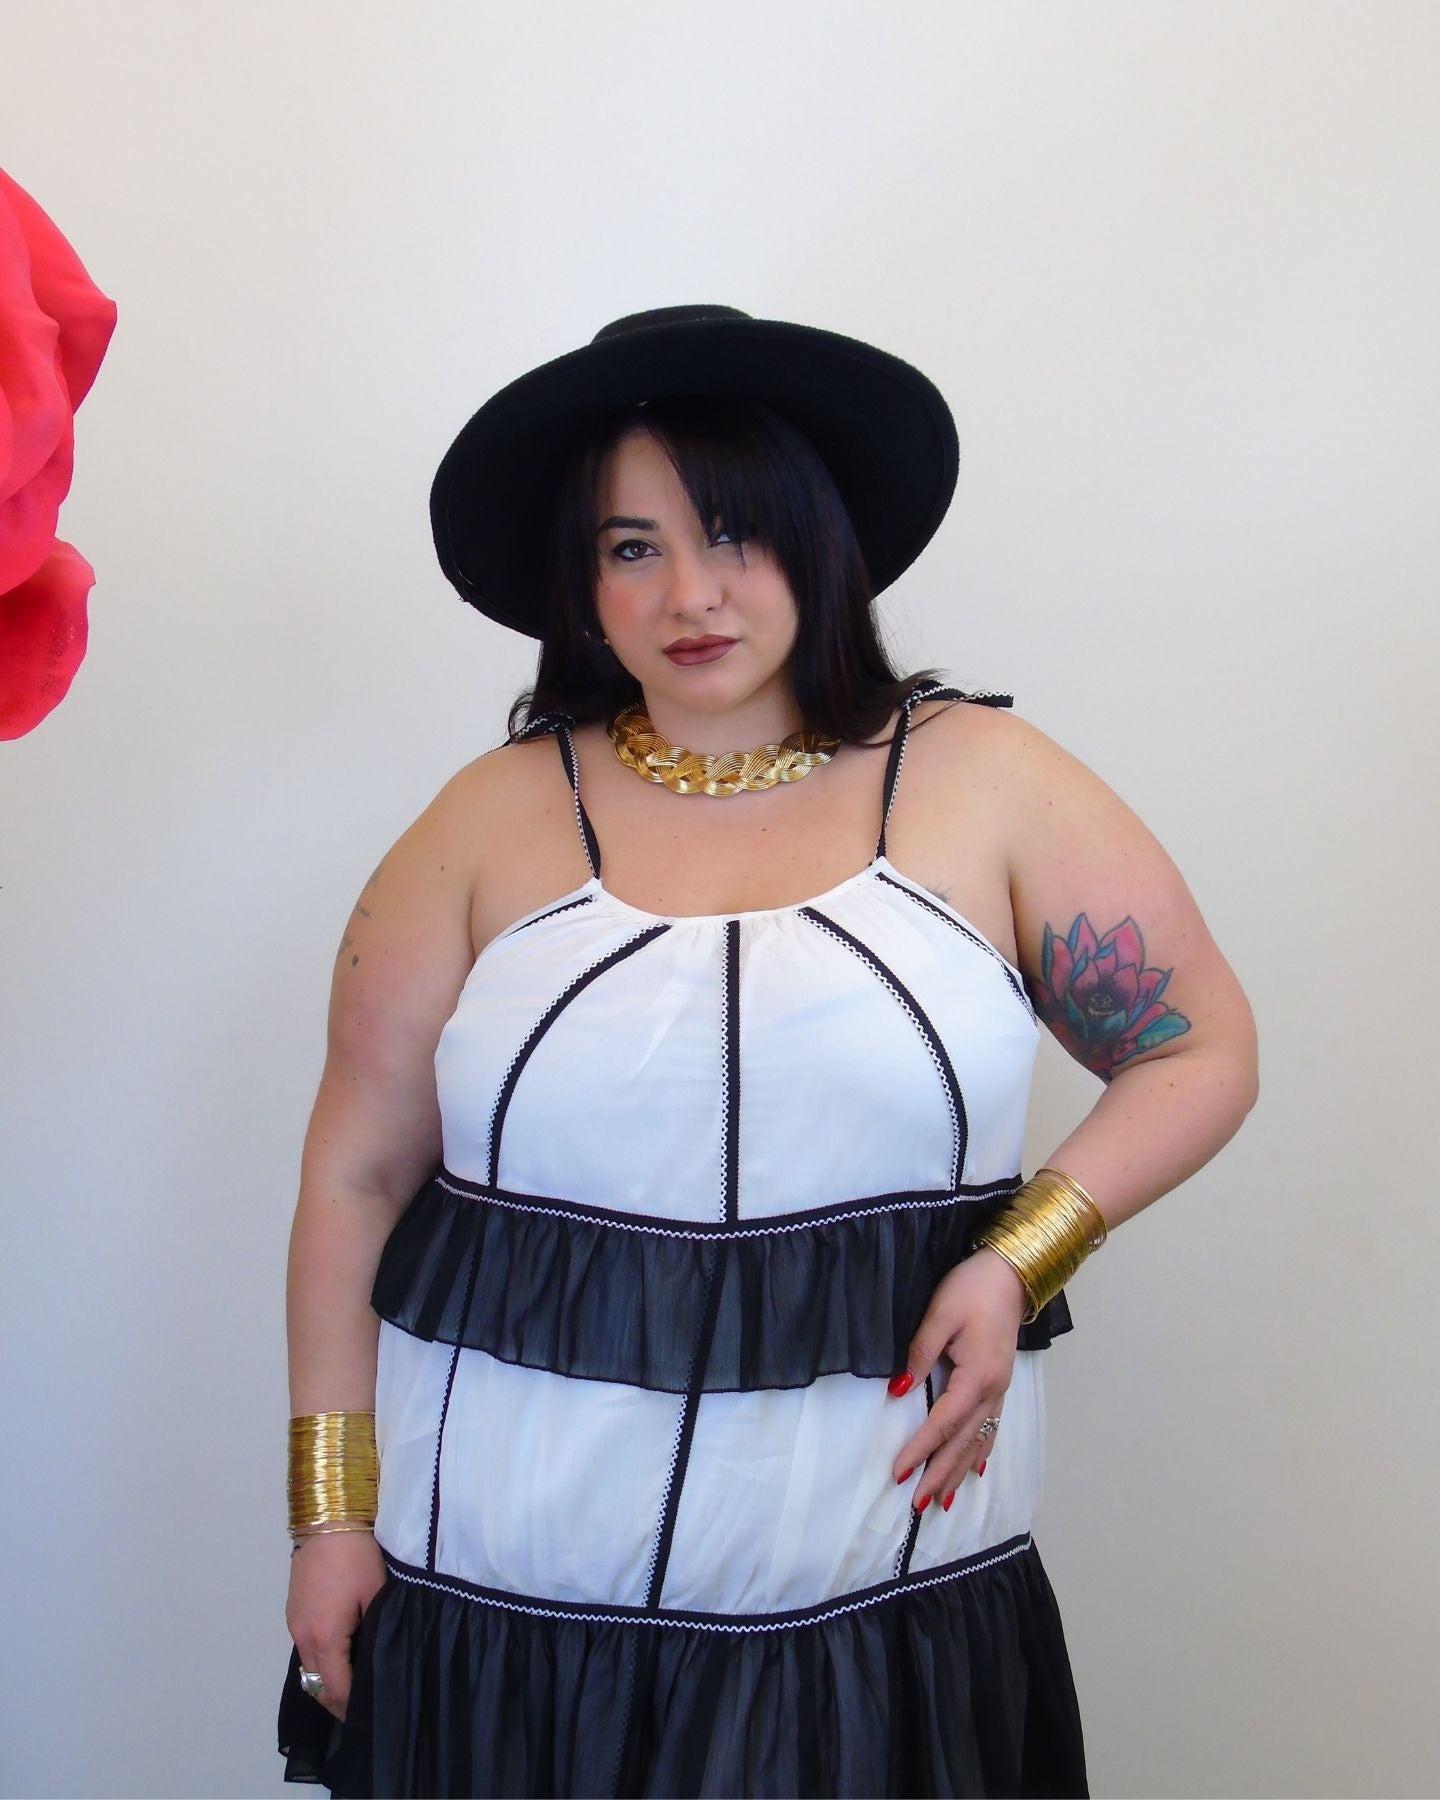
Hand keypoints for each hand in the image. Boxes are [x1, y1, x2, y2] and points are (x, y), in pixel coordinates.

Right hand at [286, 1529, 386, 1722]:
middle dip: (339, 1701)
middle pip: (316, 1685)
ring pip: (309, 1668)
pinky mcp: (294, 1611)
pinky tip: (343, 1655)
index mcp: (324, 1637)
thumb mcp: (378, 1594)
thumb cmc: (358, 1554)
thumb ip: (377, 1633)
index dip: (353, 1707)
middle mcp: (302, 1636)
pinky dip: (322, 1660)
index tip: (371, 1715)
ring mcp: (294, 1623)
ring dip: (328, 1680)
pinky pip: (306, 1648)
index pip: (335, 1689)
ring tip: (356, 1684)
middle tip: (365, 1708)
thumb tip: (381, 1660)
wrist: (329, 1516)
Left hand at [887, 1247, 1027, 1509]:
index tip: (898, 1473)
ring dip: (960, 1471)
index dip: (920, 1449)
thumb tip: (899, 1391)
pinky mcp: (1000, 1383)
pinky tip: (976, 1469)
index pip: (943, 1423)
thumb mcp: (939, 1315)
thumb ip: (919, 1354)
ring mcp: (1000, 1389)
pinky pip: (991, 1427)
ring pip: (979, 1440)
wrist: (1010, 1272)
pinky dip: (981, 1452)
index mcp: (977, 1376)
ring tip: (943, 1500)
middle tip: (917, 1505)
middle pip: (964, 1443)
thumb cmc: (972, 1288)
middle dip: (940, 1475)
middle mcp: (993, 1390)